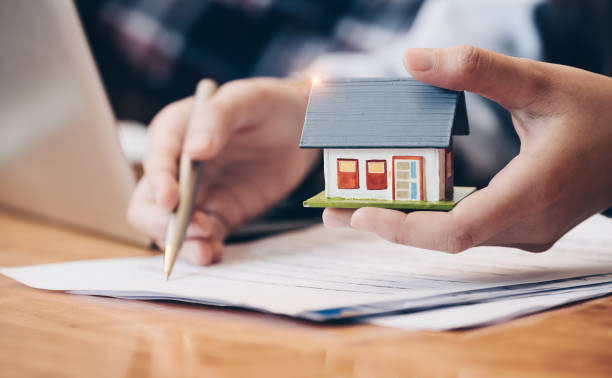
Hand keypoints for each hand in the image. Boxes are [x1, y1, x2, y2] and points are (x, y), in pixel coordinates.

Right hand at [128, 78, 317, 263]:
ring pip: (172, 227)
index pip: (156, 160)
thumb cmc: (269, 104)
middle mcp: (178, 167)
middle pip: (149, 203)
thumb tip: (194, 151)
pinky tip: (215, 253)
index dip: (159, 182)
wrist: (301, 127)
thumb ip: (217, 118)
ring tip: (206, 251)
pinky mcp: (220, 213)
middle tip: (195, 230)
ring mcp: (198, 194)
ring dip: (183, 243)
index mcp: (175, 132)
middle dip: (163, 223)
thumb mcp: (246, 99)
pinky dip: (204, 249)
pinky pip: (203, 238)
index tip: (172, 202)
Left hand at [324, 46, 611, 251]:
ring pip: (452, 237)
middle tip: (333, 208)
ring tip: (355, 204)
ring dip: (404, 222)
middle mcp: (524, 226)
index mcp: (528, 196)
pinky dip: (430, 216)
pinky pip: (466, 228)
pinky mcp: (522, 226)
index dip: (402, 229)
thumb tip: (414, 59)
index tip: (357, 214)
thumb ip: (478, 70)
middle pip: (442, 239)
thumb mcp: (541, 83)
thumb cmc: (600, 112)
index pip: (454, 232)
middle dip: (387, 224)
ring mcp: (524, 232)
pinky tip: (401, 199)